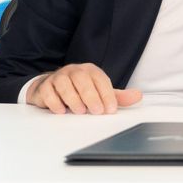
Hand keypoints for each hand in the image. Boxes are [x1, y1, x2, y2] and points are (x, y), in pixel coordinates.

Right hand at [27, 63, 142, 114]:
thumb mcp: (100, 93)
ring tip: (80, 111)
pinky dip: (55, 102)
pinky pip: (48, 93)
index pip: (100, 79)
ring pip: (64, 85)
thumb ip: (117, 96)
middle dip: (91, 97)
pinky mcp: (44, 86)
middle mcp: (74, 71)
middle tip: (97, 111)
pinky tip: (61, 111)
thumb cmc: (80, 91)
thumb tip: (138, 96)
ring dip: (73, 99)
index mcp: (90, 71)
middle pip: (82, 80)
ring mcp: (58, 77)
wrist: (52, 87)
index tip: (111, 109)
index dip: (107, 94)